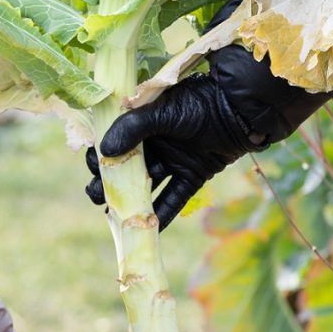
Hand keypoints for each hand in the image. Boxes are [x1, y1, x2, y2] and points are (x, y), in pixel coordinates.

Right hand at [85, 73, 256, 228]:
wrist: (238, 108)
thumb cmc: (198, 102)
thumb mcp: (162, 111)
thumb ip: (133, 128)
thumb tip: (104, 150)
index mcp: (144, 123)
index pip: (114, 142)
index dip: (101, 155)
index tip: (94, 165)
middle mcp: (157, 144)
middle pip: (127, 168)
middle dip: (110, 183)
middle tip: (96, 194)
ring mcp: (174, 161)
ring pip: (148, 186)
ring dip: (131, 201)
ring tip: (113, 215)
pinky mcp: (193, 175)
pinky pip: (175, 198)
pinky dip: (164, 214)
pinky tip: (149, 229)